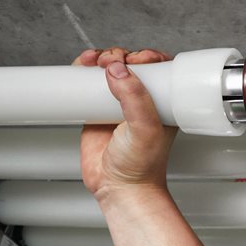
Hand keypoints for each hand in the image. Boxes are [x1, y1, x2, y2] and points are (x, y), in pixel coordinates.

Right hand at [74, 47, 175, 202]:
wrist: (118, 189)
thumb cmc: (141, 166)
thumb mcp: (146, 129)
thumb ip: (135, 99)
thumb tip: (119, 70)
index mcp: (163, 103)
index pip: (159, 69)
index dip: (147, 57)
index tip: (137, 58)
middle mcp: (142, 101)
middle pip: (131, 65)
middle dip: (120, 56)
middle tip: (112, 61)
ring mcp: (118, 105)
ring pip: (110, 71)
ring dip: (102, 58)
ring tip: (95, 62)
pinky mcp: (96, 111)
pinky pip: (89, 84)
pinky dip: (84, 71)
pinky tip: (81, 66)